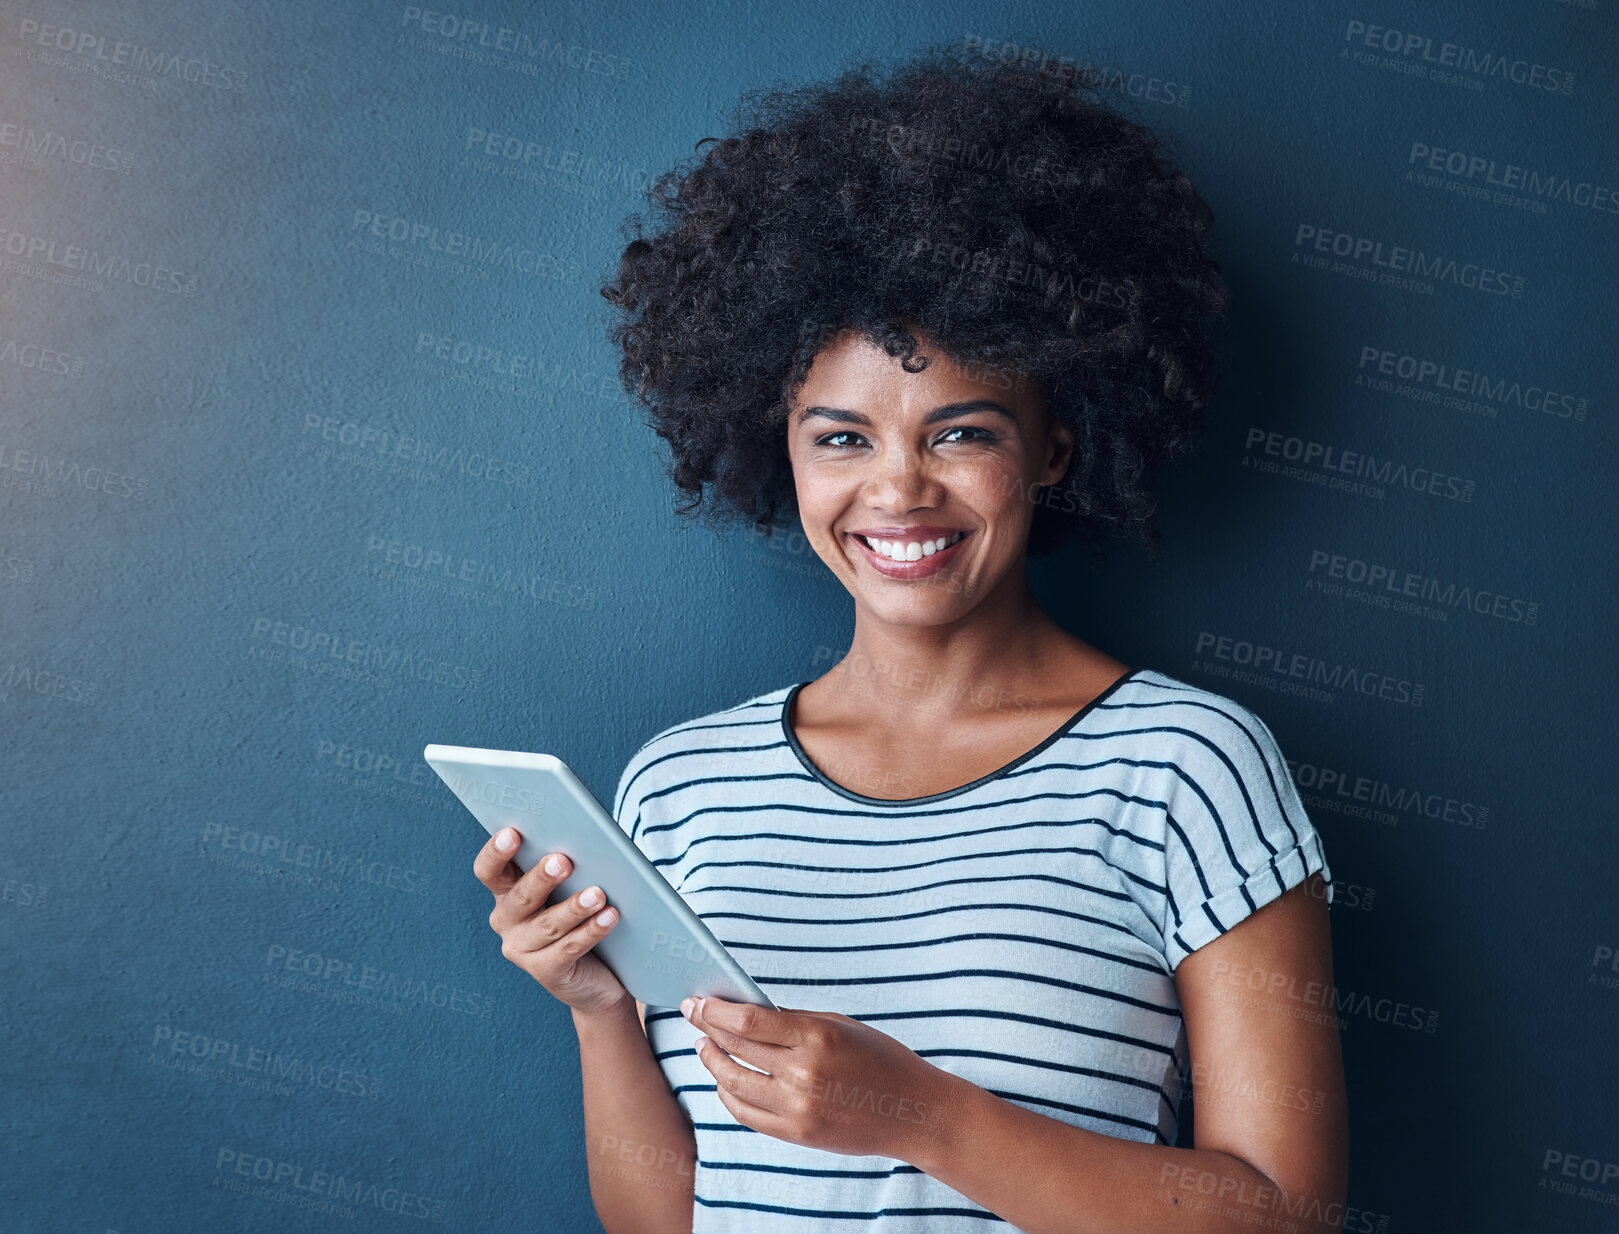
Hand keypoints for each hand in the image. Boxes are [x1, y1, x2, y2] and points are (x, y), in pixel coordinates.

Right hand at [473, 826, 628, 1017]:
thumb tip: (586, 840)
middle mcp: (507, 922)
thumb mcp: (568, 889)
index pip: (490, 871)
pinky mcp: (546, 972)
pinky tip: (610, 917)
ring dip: (574, 907)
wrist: (596, 978)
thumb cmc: (581, 918)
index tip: (512, 833)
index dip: (496, 853)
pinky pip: (569, 948)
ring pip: (548, 925)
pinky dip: (591, 931)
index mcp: (507, 893)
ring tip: (598, 893)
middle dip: (541, 878)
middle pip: (520, 897)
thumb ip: (567, 867)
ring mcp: (522, 950)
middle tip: (563, 861)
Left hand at [682, 996, 949, 1159]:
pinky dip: (728, 1095)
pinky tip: (724, 1081)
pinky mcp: (797, 1133)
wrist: (912, 1110)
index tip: (696, 1001)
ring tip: (704, 1047)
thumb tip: (744, 1011)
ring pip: (733, 1083)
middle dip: (706, 1029)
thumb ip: (793, 1021)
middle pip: (735, 1049)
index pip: (747, 1021)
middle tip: (693, 1015)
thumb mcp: (839, 1024)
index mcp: (816, 1036)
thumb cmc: (879, 1058)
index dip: (715, 1010)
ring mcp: (798, 1107)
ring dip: (712, 1062)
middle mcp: (803, 1072)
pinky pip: (746, 1113)